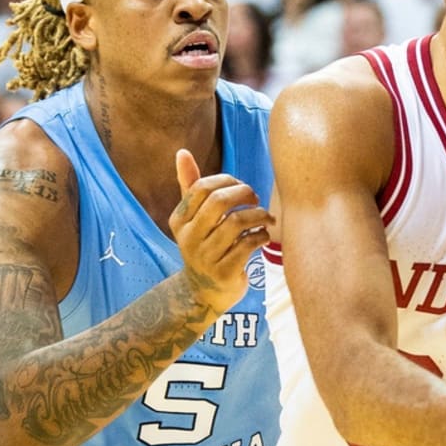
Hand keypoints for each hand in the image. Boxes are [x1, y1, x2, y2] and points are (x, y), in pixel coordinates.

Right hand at [171, 148, 272, 314]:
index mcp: (179, 220)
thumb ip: (190, 186)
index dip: (227, 181)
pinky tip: (264, 235)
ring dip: (258, 216)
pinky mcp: (224, 272)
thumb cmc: (204, 246)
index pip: (202, 188)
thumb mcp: (193, 218)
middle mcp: (188, 238)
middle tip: (256, 199)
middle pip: (218, 202)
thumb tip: (182, 152)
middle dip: (243, 194)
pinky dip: (261, 235)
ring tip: (266, 218)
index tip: (241, 187)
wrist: (203, 293)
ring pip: (237, 223)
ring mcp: (205, 257)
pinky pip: (249, 244)